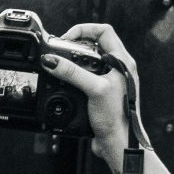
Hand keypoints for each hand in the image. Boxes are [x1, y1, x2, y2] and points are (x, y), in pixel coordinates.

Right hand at [42, 23, 145, 173]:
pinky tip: (64, 84)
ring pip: (87, 61)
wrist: (119, 143)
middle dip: (73, 46)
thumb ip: (72, 72)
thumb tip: (51, 60)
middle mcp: (117, 68)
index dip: (83, 30)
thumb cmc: (117, 117)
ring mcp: (109, 80)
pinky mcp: (99, 93)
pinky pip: (83, 77)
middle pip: (93, 45)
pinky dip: (72, 77)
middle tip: (59, 53)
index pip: (104, 31)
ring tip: (60, 67)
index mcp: (122, 61)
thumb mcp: (93, 89)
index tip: (65, 40)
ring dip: (72, 62)